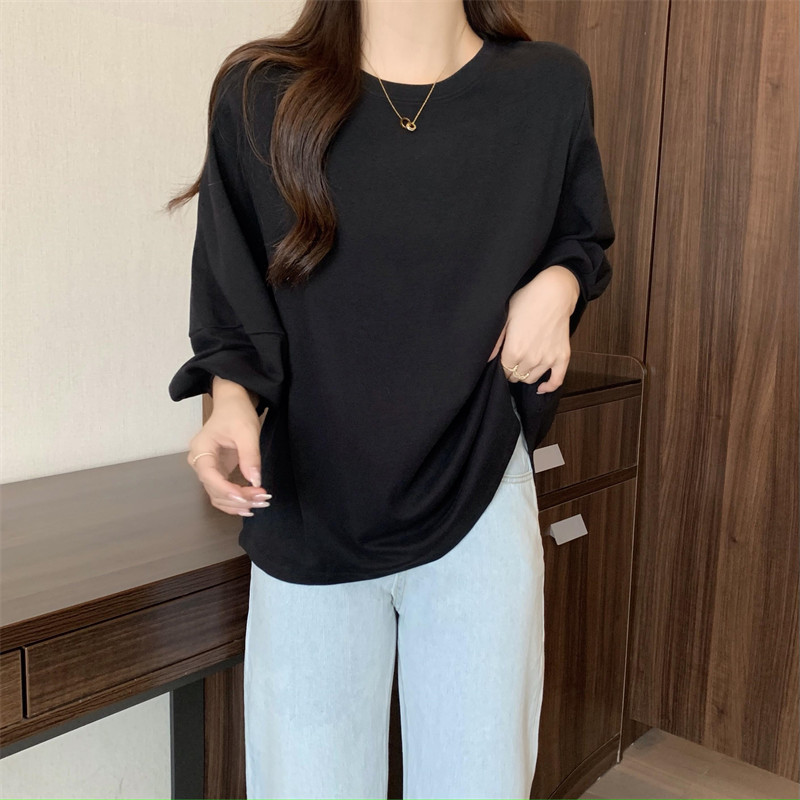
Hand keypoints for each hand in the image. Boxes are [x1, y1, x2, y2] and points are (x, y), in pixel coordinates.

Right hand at [187, 378, 271, 516]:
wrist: (233, 404)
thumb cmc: (236, 413)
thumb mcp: (246, 431)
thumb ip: (250, 456)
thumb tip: (255, 481)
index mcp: (201, 449)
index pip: (209, 476)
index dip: (226, 490)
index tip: (245, 497)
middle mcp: (199, 462)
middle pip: (214, 490)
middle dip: (238, 499)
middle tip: (262, 499)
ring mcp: (207, 469)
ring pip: (218, 495)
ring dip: (238, 504)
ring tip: (261, 503)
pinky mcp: (217, 472)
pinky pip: (222, 493)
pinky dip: (235, 501)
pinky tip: (250, 505)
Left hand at [487, 266, 579, 392]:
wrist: (554, 293)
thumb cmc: (527, 301)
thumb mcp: (505, 318)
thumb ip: (495, 342)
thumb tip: (486, 360)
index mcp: (514, 350)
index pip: (504, 371)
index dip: (502, 367)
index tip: (502, 361)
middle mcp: (532, 358)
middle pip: (517, 376)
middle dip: (512, 371)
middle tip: (512, 361)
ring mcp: (548, 359)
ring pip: (532, 379)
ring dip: (526, 375)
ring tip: (524, 365)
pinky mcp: (562, 357)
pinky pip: (557, 380)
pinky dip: (549, 387)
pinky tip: (541, 388)